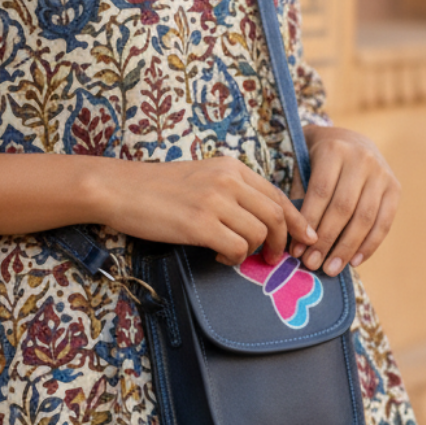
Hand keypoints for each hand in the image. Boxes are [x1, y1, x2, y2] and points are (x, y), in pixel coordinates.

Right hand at [95, 156, 316, 266]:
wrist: (120, 188)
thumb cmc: (157, 187)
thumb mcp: (201, 176)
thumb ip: (230, 191)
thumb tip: (258, 219)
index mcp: (231, 166)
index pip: (276, 193)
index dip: (296, 218)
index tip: (306, 236)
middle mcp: (227, 180)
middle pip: (275, 214)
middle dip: (280, 241)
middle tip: (273, 257)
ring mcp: (214, 201)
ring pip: (258, 233)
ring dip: (252, 250)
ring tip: (234, 254)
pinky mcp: (199, 223)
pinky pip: (236, 248)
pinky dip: (234, 258)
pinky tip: (219, 256)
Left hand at [293, 126, 400, 275]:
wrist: (352, 139)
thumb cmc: (317, 159)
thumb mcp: (303, 163)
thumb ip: (298, 193)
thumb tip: (292, 237)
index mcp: (334, 149)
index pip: (320, 192)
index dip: (308, 223)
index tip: (295, 249)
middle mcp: (361, 159)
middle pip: (343, 208)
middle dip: (326, 240)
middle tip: (311, 264)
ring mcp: (382, 173)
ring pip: (365, 218)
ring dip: (347, 248)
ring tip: (331, 269)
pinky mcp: (395, 188)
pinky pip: (384, 222)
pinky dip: (369, 245)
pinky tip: (354, 262)